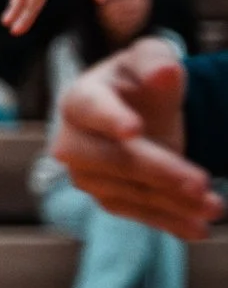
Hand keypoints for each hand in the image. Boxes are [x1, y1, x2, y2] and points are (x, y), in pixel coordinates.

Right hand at [50, 38, 221, 239]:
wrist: (140, 114)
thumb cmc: (141, 83)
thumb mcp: (150, 59)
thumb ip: (155, 60)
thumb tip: (163, 71)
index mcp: (80, 99)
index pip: (92, 109)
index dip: (111, 119)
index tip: (133, 130)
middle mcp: (73, 141)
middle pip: (113, 160)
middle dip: (158, 171)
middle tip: (200, 182)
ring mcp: (88, 174)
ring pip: (129, 192)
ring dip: (172, 203)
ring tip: (214, 206)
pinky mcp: (107, 197)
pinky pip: (138, 213)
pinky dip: (169, 223)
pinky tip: (197, 228)